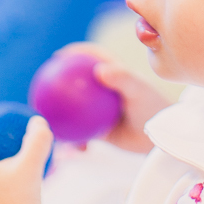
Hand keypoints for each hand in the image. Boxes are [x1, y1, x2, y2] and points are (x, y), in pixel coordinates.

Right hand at [55, 43, 170, 153]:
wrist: (160, 139)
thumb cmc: (153, 108)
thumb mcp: (138, 91)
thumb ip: (122, 79)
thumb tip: (99, 69)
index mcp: (113, 73)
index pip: (91, 57)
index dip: (75, 53)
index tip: (59, 56)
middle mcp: (103, 90)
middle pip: (76, 83)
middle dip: (58, 85)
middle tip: (44, 90)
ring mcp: (99, 110)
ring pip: (74, 111)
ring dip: (61, 117)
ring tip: (51, 124)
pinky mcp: (99, 130)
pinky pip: (81, 134)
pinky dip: (76, 141)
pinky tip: (75, 150)